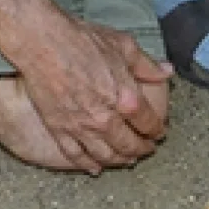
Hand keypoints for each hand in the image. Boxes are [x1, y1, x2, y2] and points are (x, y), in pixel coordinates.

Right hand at [15, 17, 172, 173]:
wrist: (42, 43)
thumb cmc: (82, 40)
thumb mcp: (123, 46)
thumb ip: (146, 64)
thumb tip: (166, 71)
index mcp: (126, 98)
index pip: (148, 123)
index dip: (157, 131)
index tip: (159, 133)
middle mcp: (105, 118)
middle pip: (129, 144)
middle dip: (141, 150)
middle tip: (146, 150)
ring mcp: (81, 126)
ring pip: (105, 155)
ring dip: (119, 160)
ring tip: (127, 161)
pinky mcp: (59, 128)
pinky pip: (75, 154)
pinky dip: (87, 164)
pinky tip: (94, 168)